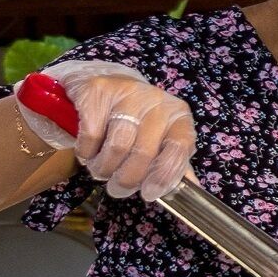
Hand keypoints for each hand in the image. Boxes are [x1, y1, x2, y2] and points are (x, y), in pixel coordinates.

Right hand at [53, 64, 195, 203]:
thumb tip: (191, 187)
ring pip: (117, 147)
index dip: (164, 174)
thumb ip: (173, 161)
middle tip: (117, 188)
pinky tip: (88, 151)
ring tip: (100, 169)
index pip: (180, 147)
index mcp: (178, 116)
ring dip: (103, 168)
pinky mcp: (98, 92)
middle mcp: (156, 102)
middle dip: (126, 180)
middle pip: (144, 153)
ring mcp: (127, 93)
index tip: (149, 193)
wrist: (106, 83)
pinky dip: (86, 152)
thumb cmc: (137, 118)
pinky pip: (92, 136)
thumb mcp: (161, 137)